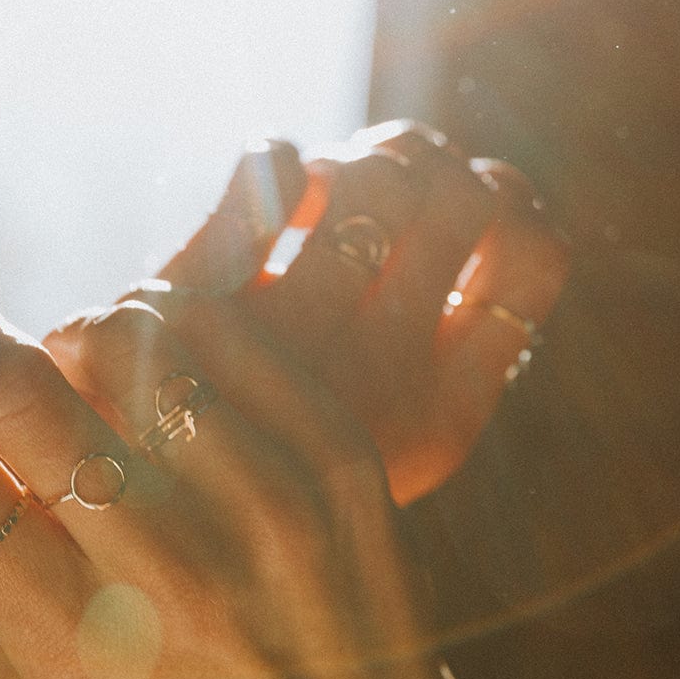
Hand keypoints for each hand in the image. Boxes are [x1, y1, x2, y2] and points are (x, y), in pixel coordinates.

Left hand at [145, 123, 569, 505]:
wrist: (143, 522)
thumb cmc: (271, 469)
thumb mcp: (386, 437)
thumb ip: (448, 344)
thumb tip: (498, 190)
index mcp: (443, 417)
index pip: (537, 254)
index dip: (507, 200)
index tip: (451, 209)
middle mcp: (384, 380)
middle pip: (466, 194)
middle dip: (425, 164)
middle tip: (372, 188)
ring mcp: (295, 345)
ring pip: (382, 177)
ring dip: (356, 156)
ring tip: (322, 192)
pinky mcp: (201, 306)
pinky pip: (273, 174)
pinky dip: (275, 155)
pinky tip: (267, 184)